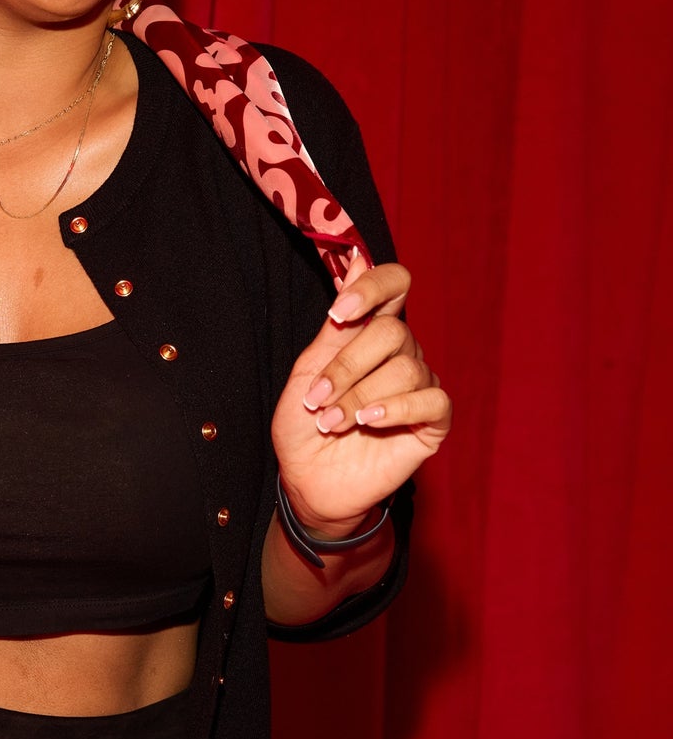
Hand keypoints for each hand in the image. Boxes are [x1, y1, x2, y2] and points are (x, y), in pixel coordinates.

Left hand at [271, 253, 451, 534]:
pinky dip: (396, 408)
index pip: (394, 284)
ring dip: (359, 398)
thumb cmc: (306, 425)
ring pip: (406, 369)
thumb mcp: (309, 372)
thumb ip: (336, 325)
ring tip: (332, 424)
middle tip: (318, 400)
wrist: (310, 481)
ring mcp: (420, 385)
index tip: (339, 313)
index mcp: (372, 332)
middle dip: (347, 366)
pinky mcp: (433, 421)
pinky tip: (369, 423)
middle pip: (392, 332)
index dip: (372, 288)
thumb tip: (356, 257)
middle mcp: (402, 352)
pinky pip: (431, 399)